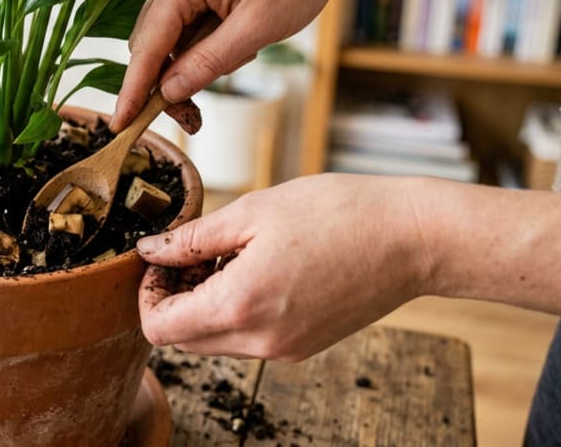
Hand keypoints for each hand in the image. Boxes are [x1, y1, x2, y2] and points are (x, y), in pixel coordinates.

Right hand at [111, 0, 346, 131]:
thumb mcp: (258, 28)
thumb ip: (209, 62)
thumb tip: (167, 92)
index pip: (148, 44)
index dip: (133, 88)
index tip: (120, 124)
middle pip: (152, 44)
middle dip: (168, 83)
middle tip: (195, 119)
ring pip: (168, 40)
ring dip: (191, 65)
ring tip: (242, 58)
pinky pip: (185, 28)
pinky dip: (203, 48)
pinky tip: (238, 44)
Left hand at [136, 174, 440, 359]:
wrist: (412, 238)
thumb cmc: (338, 213)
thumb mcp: (253, 212)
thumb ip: (193, 238)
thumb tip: (150, 251)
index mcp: (242, 306)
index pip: (161, 329)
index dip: (148, 294)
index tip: (162, 259)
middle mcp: (261, 341)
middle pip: (184, 340)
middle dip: (172, 298)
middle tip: (191, 252)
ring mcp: (285, 349)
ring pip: (214, 341)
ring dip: (203, 304)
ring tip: (226, 255)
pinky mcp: (303, 346)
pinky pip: (248, 339)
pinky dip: (235, 310)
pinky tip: (255, 269)